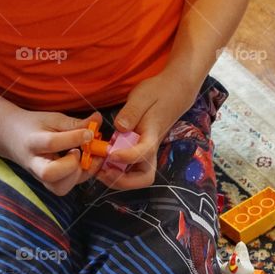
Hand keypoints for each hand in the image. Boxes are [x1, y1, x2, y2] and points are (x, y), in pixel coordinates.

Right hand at [0, 101, 100, 196]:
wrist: (11, 138)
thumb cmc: (33, 126)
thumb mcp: (51, 119)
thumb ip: (74, 122)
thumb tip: (98, 120)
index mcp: (32, 142)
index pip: (52, 143)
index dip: (74, 138)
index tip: (90, 132)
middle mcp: (34, 163)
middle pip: (50, 174)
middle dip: (71, 165)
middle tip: (79, 152)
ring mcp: (40, 177)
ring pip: (59, 187)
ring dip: (78, 174)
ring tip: (84, 159)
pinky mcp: (48, 184)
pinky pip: (66, 187)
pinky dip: (81, 177)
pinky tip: (86, 163)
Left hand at [96, 70, 198, 190]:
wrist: (175, 91)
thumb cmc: (159, 92)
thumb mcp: (142, 96)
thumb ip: (131, 112)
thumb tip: (120, 127)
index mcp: (152, 135)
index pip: (143, 152)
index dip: (126, 157)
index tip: (110, 153)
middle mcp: (151, 148)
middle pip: (143, 178)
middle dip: (123, 181)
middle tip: (103, 171)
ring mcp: (146, 152)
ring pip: (136, 177)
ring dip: (117, 179)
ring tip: (99, 167)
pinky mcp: (140, 151)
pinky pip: (129, 168)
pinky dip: (116, 170)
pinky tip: (103, 158)